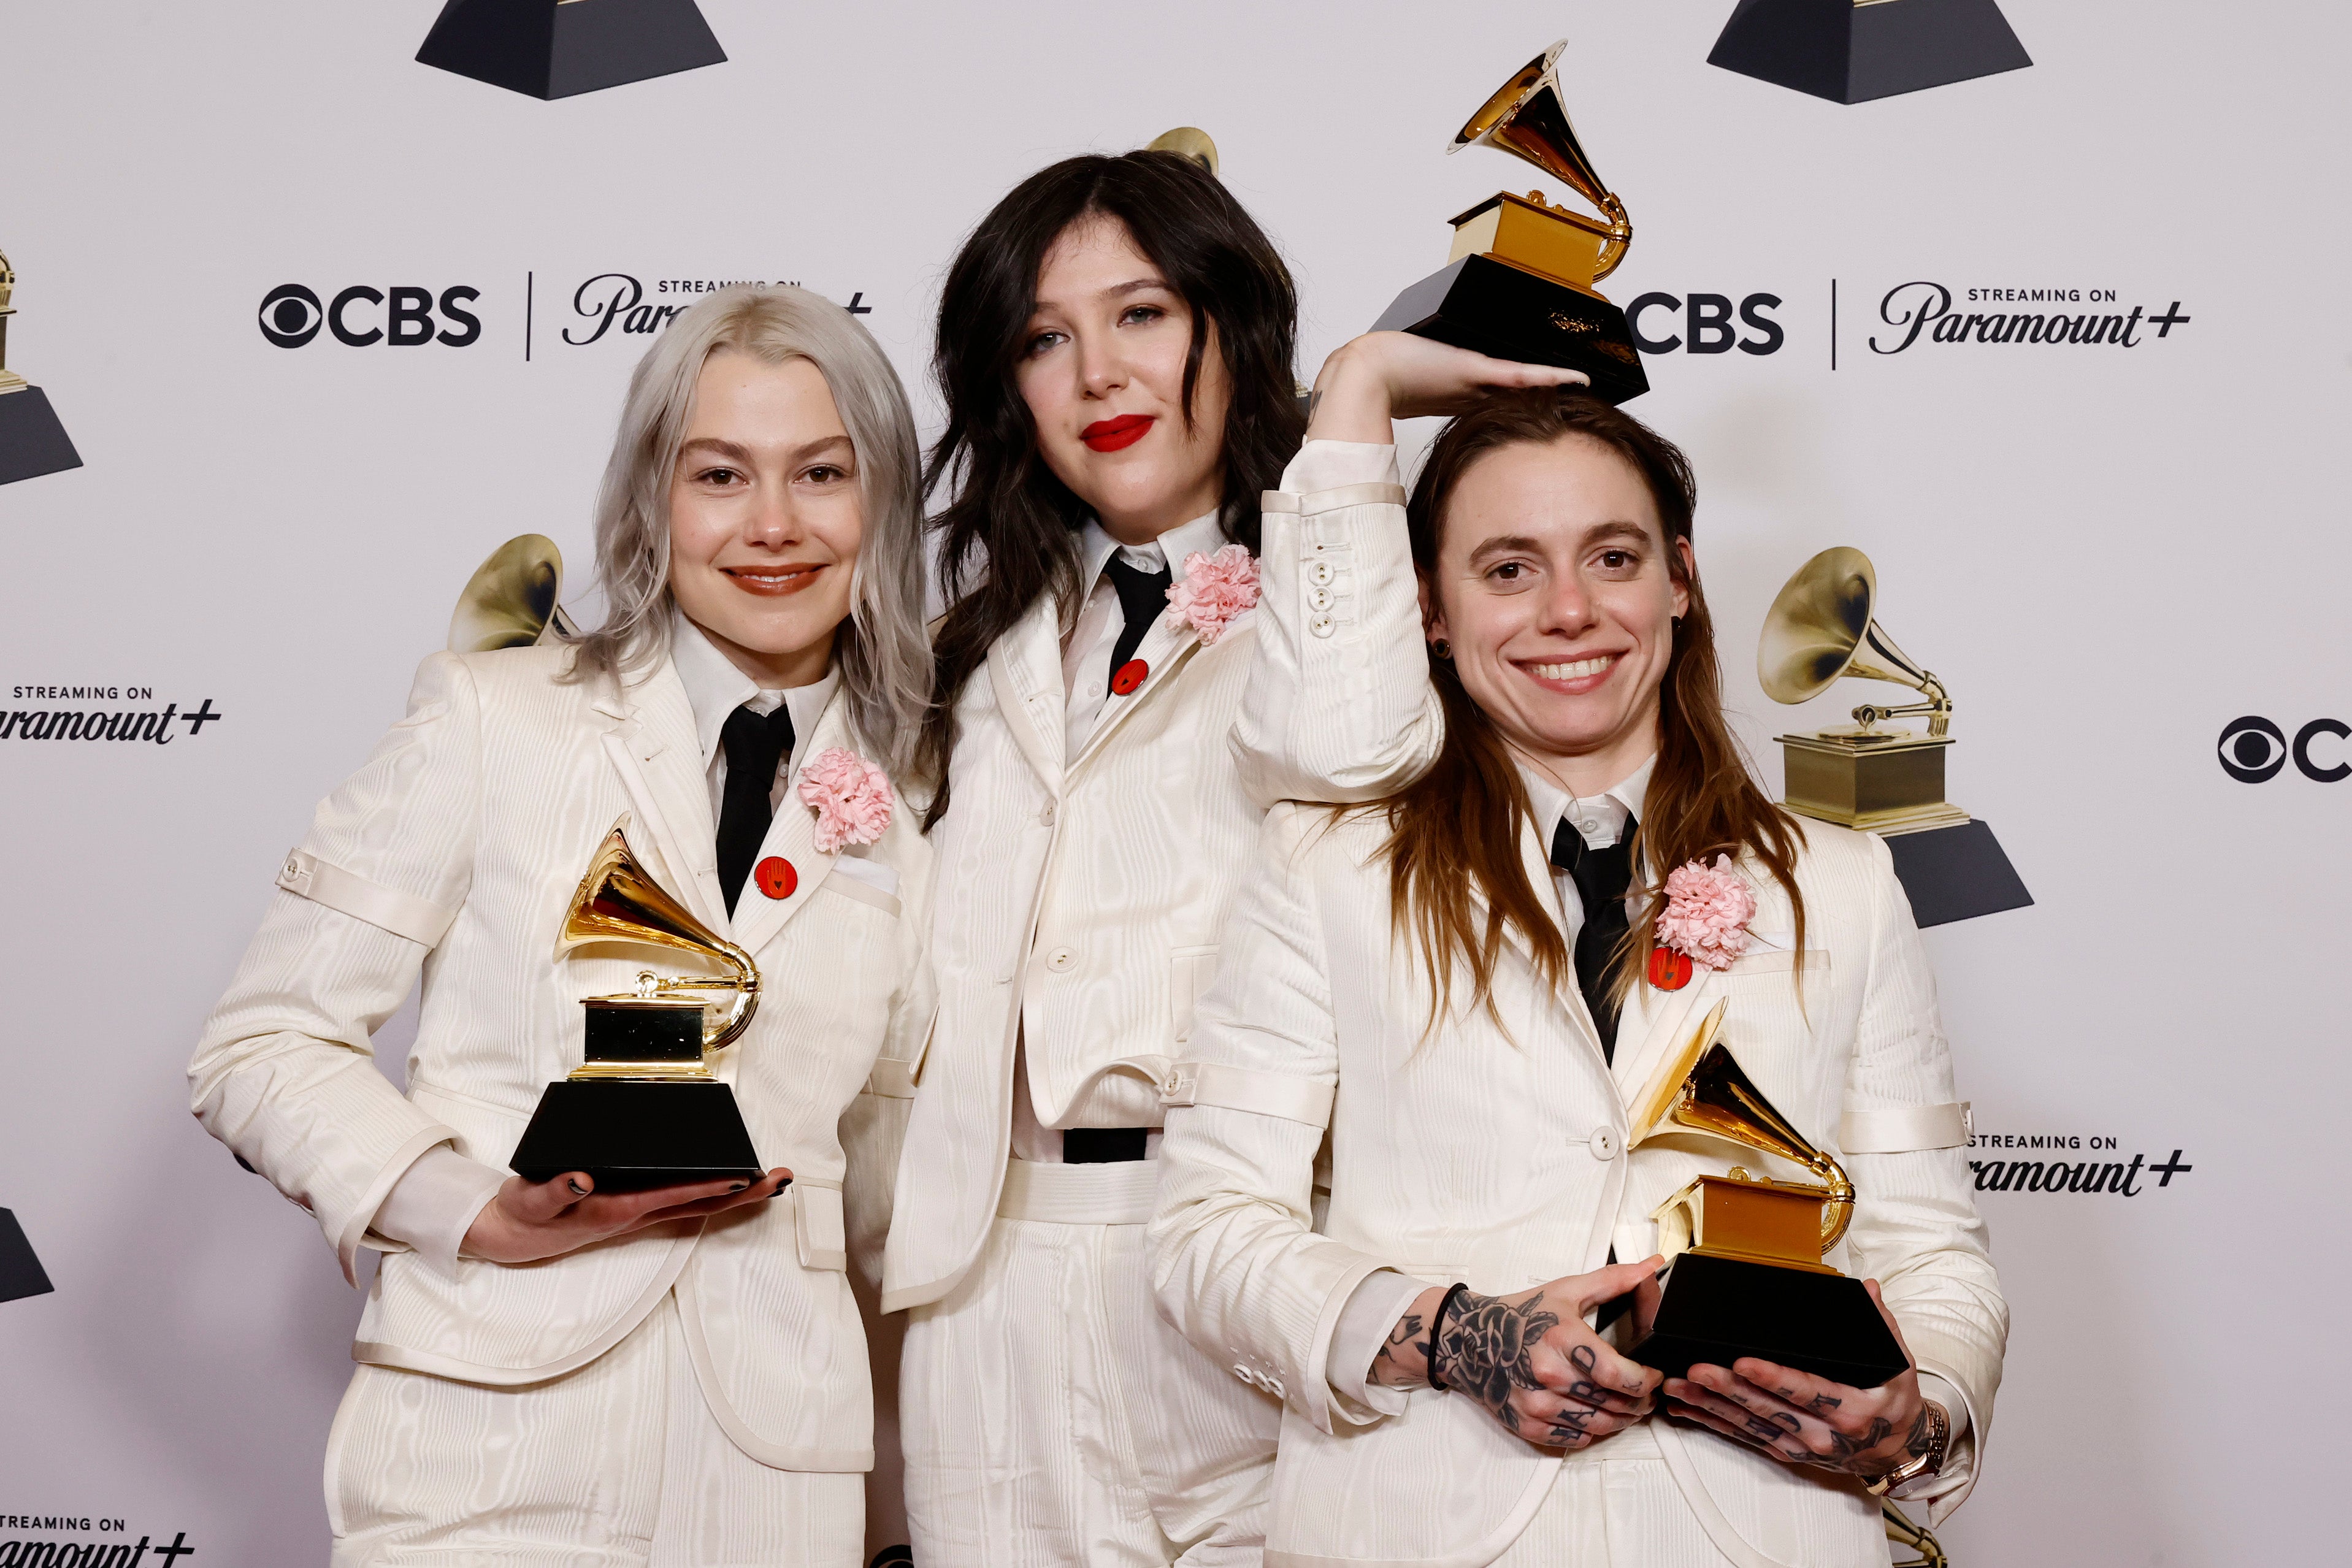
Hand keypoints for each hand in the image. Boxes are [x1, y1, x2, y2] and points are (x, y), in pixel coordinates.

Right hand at [461, 1167, 792, 1264]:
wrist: (510, 1237)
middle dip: (743, 1193)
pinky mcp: (631, 1209)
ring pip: (695, 1204)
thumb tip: (583, 1179)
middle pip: (700, 1204)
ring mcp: (636, 1214)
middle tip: (781, 1178)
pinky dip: (710, 1190)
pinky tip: (727, 1180)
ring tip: (770, 1178)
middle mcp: (634, 1214)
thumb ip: (554, 1191)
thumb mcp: (529, 1200)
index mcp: (615, 1210)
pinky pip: (680, 1201)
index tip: (744, 1175)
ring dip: (735, 1193)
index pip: (673, 1195)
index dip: (710, 1186)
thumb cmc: (522, 1215)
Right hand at [1304, 331, 1589, 444]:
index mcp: (1454, 396)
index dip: (1517, 412)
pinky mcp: (1475, 367)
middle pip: (1515, 391)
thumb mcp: (1397, 429)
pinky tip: (1573, 379)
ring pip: (1524, 382)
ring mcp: (1473, 374)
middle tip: (1574, 399)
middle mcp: (1469, 383)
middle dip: (1543, 396)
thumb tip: (1396, 488)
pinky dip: (1547, 377)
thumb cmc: (1374, 393)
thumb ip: (1410, 454)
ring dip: (1553, 384)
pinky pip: (1519, 374)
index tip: (1538, 420)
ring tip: (1584, 384)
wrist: (1364, 371)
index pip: (1494, 405)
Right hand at [1414, 1257, 1664, 1449]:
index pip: (1616, 1374)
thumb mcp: (1566, 1291)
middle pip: (1613, 1403)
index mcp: (1561, 1338)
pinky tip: (1595, 1415)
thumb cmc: (1520, 1315)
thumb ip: (1614, 1280)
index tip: (1654, 1375)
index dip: (1646, 1381)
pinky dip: (1592, 1431)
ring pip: (1599, 1426)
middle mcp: (1547, 1374)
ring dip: (1622, 1420)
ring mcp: (1535, 1404)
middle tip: (1647, 1393)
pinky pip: (1575, 1440)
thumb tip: (1653, 1265)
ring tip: (1627, 1406)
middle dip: (1640, 1402)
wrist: (1467, 1339)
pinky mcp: (1526, 1425)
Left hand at [1663, 1279, 1937, 1478]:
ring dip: (1712, 1405)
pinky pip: (1746, 1437)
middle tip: (1697, 1369)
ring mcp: (1802, 1446)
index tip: (1744, 1363)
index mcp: (1851, 1409)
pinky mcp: (1786, 1453)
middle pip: (1769, 1409)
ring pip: (1750, 1425)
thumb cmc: (1893, 1403)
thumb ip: (1882, 1325)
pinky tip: (1688, 1407)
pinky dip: (1714, 1422)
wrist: (1898, 1450)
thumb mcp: (1898, 1365)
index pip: (1807, 1390)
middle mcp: (1824, 1434)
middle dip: (1729, 1389)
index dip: (1773, 1378)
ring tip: (1679, 1386)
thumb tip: (1869, 1290)